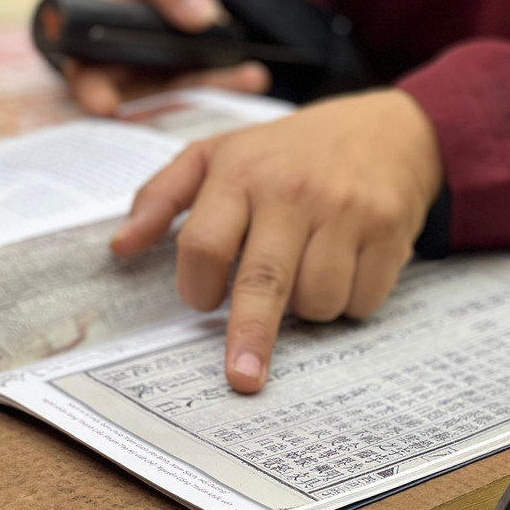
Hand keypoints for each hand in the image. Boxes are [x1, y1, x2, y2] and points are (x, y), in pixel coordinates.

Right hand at [64, 0, 270, 114]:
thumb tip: (198, 17)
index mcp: (94, 44)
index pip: (86, 77)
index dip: (93, 95)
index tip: (107, 106)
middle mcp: (123, 73)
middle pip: (140, 103)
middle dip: (170, 106)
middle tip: (197, 107)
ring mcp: (156, 83)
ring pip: (181, 99)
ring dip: (214, 92)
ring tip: (249, 79)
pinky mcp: (187, 84)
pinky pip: (206, 92)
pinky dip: (229, 86)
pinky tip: (253, 77)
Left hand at [111, 89, 443, 392]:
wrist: (388, 130)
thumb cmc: (290, 151)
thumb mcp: (220, 153)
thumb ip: (162, 196)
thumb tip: (120, 248)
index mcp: (241, 173)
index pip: (203, 244)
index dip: (197, 286)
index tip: (203, 301)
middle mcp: (293, 191)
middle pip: (262, 282)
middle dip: (250, 337)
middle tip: (242, 380)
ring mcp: (345, 210)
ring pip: (317, 301)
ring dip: (307, 308)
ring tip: (309, 271)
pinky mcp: (388, 230)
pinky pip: (360, 300)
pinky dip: (349, 301)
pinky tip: (347, 268)